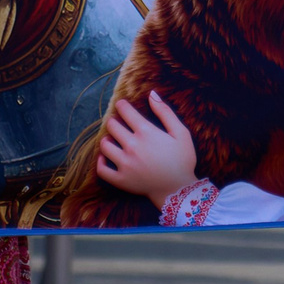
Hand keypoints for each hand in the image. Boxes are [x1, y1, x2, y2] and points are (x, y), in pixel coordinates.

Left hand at [95, 91, 199, 207]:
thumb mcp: (181, 133)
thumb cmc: (182, 160)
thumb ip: (165, 112)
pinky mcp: (120, 180)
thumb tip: (152, 93)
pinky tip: (105, 157)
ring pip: (104, 145)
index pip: (126, 112)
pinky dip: (100, 162)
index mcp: (146, 132)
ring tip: (112, 139)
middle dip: (114, 121)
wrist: (179, 190)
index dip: (121, 106)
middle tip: (118, 123)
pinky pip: (102, 169)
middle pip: (112, 126)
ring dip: (107, 139)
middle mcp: (132, 146)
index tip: (121, 105)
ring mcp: (124, 164)